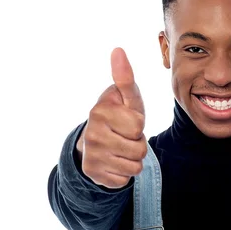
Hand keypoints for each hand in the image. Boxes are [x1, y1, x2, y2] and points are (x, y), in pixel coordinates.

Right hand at [76, 48, 147, 188]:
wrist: (97, 142)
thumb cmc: (118, 116)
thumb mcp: (126, 98)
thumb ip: (124, 77)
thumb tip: (118, 50)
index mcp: (100, 111)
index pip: (138, 125)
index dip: (138, 124)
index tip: (126, 120)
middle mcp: (92, 133)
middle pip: (139, 149)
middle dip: (137, 144)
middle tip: (124, 137)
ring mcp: (91, 155)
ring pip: (134, 166)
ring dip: (132, 159)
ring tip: (121, 148)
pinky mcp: (93, 173)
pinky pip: (124, 180)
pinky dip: (123, 173)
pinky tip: (113, 162)